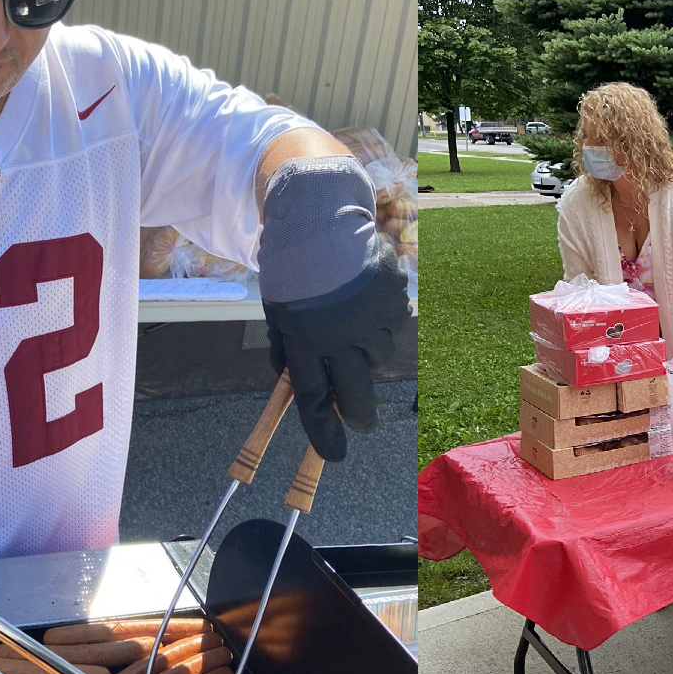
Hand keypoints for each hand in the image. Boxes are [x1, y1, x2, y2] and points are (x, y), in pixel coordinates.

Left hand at [258, 157, 411, 461]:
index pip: (313, 398)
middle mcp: (340, 335)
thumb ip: (289, 350)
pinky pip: (395, 329)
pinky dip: (383, 326)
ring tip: (353, 327)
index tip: (336, 455)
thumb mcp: (277, 311)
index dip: (323, 432)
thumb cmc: (292, 267)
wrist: (320, 218)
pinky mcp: (395, 299)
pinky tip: (368, 306)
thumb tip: (300, 384)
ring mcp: (372, 317)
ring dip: (368, 355)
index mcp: (304, 340)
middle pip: (355, 394)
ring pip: (379, 359)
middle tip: (360, 424)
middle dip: (358, 416)